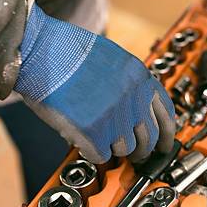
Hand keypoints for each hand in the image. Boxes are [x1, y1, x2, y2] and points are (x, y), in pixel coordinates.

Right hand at [14, 3, 174, 163]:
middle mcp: (133, 98)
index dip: (166, 134)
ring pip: (125, 149)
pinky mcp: (93, 132)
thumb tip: (135, 108)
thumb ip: (128, 83)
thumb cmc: (67, 51)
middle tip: (133, 154)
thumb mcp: (112, 59)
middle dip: (140, 150)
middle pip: (148, 138)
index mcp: (140, 78)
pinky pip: (100, 155)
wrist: (40, 51)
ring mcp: (115, 116)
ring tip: (99, 140)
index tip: (164, 145)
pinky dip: (92, 152)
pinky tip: (84, 141)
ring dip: (112, 148)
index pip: (166, 114)